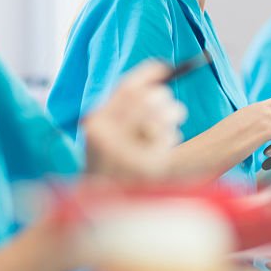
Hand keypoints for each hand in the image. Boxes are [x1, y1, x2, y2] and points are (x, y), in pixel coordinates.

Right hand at [81, 61, 185, 180]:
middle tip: (173, 109)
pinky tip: (161, 148)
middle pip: (148, 100)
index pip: (127, 88)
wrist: (101, 203)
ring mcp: (126, 154)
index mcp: (97, 123)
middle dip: (164, 100)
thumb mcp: (106, 132)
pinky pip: (167, 139)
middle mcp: (107, 136)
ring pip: (161, 117)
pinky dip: (170, 138)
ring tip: (168, 126)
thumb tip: (159, 75)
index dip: (148, 73)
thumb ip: (125, 106)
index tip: (166, 67)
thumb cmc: (107, 162)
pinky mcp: (146, 168)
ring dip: (170, 117)